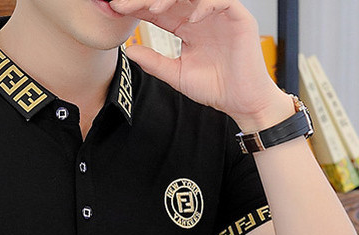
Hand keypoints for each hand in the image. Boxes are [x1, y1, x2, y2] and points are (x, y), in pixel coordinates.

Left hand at [109, 0, 292, 129]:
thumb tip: (129, 50)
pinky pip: (222, 1)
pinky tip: (190, 21)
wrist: (242, 101)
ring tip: (155, 10)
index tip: (116, 10)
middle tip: (127, 5)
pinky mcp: (238, 18)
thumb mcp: (177, 75)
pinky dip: (204, 6)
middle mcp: (200, 15)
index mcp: (186, 26)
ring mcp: (219, 14)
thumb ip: (154, 62)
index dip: (138, 8)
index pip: (158, 10)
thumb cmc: (215, 87)